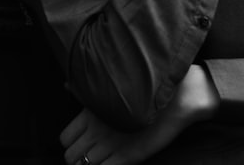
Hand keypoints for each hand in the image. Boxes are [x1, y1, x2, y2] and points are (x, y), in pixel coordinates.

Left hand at [60, 65, 219, 164]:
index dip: (71, 143)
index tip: (81, 143)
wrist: (178, 98)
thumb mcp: (116, 86)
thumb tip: (66, 86)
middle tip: (91, 155)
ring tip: (102, 159)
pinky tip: (113, 162)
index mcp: (91, 112)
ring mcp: (112, 144)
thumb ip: (89, 91)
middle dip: (78, 158)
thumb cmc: (148, 90)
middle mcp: (97, 130)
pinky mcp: (127, 156)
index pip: (65, 138)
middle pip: (71, 156)